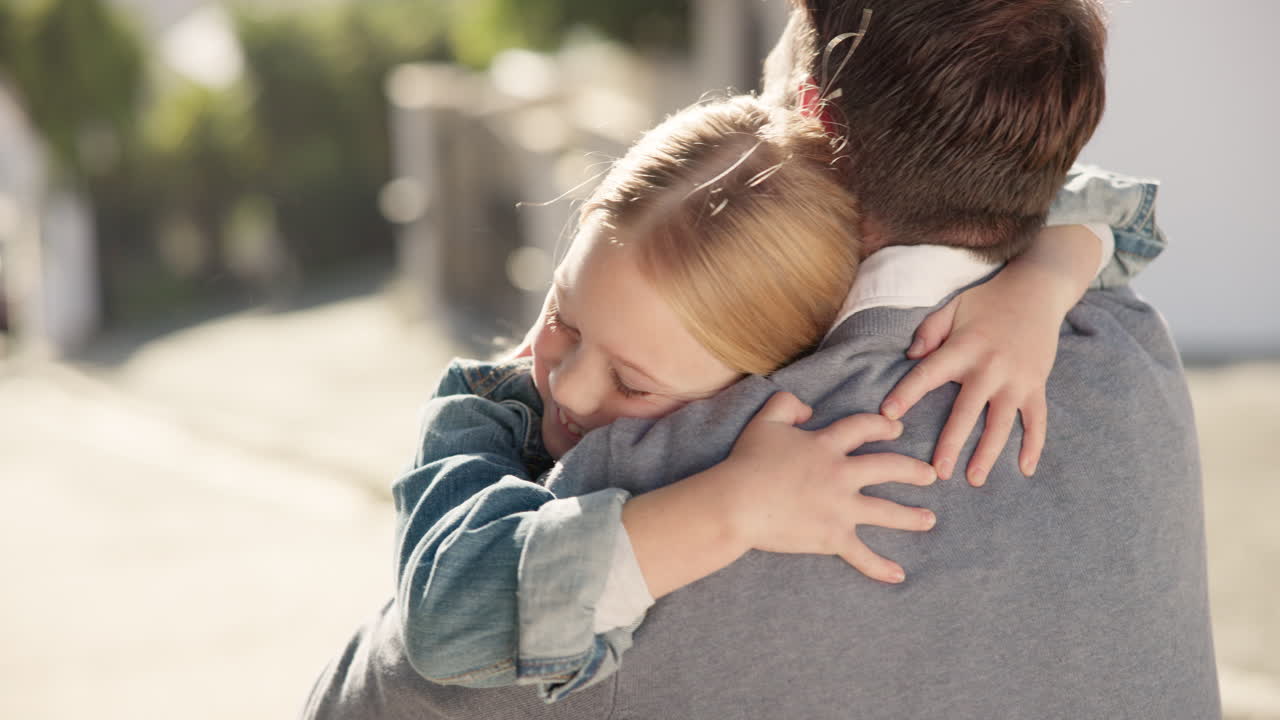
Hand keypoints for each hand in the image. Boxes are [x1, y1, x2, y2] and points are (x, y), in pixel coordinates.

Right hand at [722, 392, 937, 582]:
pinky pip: (862, 555)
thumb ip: (787, 404)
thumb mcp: (765, 421)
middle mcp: (841, 474)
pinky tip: (898, 575)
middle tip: (931, 475)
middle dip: (913, 471)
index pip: (864, 428)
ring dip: (911, 516)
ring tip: (929, 519)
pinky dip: (880, 567)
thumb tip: (809, 409)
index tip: (897, 429)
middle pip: (888, 468)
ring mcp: (840, 508)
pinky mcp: (832, 536)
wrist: (738, 502)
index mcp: (826, 445)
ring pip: (886, 511)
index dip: (883, 426)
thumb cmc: (747, 462)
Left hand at [879, 270, 1061, 485]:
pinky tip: (1025, 470)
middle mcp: (990, 367)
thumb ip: (928, 332)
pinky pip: (1037, 420)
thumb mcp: (953, 307)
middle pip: (966, 411)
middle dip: (951, 443)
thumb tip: (910, 358)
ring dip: (988, 453)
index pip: (928, 374)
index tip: (888, 415)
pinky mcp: (1037, 385)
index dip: (907, 393)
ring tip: (974, 479)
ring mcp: (1017, 379)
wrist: (1039, 290)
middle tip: (936, 472)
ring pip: (1001, 424)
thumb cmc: (988, 300)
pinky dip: (1034, 445)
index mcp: (963, 348)